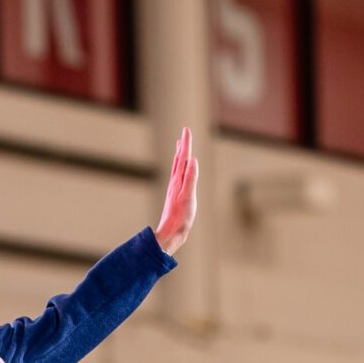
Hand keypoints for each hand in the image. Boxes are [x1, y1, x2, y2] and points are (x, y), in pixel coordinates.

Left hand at [153, 126, 198, 254]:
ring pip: (177, 168)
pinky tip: (181, 171)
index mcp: (178, 180)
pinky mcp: (176, 196)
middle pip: (179, 160)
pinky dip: (180, 168)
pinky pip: (178, 177)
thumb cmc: (181, 217)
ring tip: (181, 147)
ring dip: (180, 155)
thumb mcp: (189, 197)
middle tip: (184, 133)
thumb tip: (193, 160)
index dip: (186, 143)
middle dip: (183, 146)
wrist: (170, 232)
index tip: (186, 129)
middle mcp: (175, 182)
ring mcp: (175, 189)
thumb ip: (191, 178)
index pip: (183, 157)